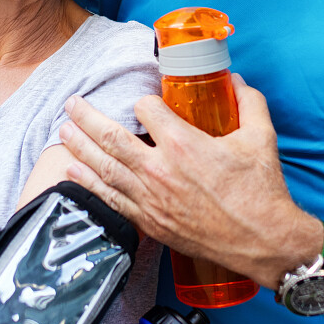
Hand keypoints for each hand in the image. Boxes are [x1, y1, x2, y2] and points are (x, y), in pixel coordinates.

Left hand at [59, 75, 318, 288]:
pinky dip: (89, 183)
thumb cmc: (261, 191)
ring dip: (79, 147)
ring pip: (104, 167)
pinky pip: (111, 199)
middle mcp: (159, 170)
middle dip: (87, 117)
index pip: (147, 109)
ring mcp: (151, 198)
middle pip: (111, 136)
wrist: (261, 241)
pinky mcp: (150, 221)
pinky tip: (74, 171)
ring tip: (63, 131)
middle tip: (71, 103)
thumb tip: (237, 82)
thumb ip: (248, 102)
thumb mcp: (261, 137)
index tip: (146, 103)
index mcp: (183, 144)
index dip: (144, 102)